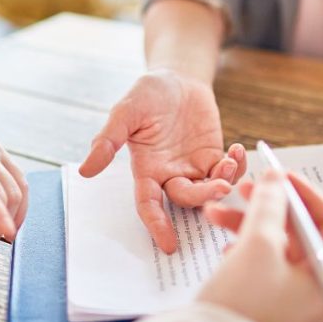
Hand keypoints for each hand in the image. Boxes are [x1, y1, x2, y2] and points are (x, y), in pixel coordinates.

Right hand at [79, 70, 246, 253]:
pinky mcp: (213, 156)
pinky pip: (227, 172)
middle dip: (204, 197)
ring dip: (223, 183)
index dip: (157, 224)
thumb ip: (108, 140)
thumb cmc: (148, 93)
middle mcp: (169, 174)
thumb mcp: (125, 112)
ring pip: (209, 190)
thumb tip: (85, 170)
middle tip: (221, 186)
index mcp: (146, 169)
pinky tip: (237, 150)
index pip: (149, 204)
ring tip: (229, 162)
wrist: (177, 77)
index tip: (168, 244)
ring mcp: (193, 167)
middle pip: (186, 200)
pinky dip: (236, 167)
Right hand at [199, 171, 322, 321]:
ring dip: (248, 222)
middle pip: (300, 232)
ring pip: (275, 244)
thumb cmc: (242, 304)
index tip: (280, 175)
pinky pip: (260, 262)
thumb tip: (275, 180)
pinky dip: (242, 245)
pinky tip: (223, 244)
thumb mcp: (258, 244)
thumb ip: (269, 205)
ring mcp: (289, 296)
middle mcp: (314, 288)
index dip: (305, 193)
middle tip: (246, 187)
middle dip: (270, 205)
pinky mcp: (265, 300)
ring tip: (216, 212)